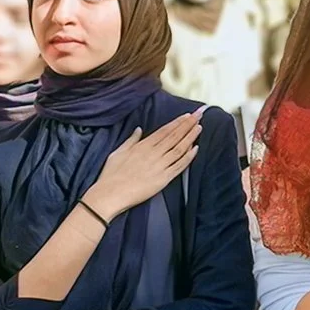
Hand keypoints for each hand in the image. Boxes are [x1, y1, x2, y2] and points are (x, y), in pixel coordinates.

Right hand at [83, 107, 205, 220]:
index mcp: (142, 146)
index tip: (188, 115)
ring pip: (179, 148)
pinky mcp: (163, 179)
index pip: (164, 131)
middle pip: (174, 136)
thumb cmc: (110, 175)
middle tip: (200, 114)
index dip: (177, 122)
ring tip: (200, 127)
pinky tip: (196, 149)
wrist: (109, 195)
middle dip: (188, 124)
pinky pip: (179, 165)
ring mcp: (159, 166)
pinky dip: (188, 156)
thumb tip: (139, 129)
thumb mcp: (118, 152)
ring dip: (190, 137)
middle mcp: (153, 154)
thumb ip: (131, 140)